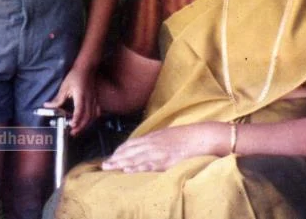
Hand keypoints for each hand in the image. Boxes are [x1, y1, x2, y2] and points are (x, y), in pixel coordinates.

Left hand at [43, 65, 97, 134]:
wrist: (86, 68)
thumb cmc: (75, 76)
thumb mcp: (64, 86)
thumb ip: (58, 98)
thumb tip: (47, 106)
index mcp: (81, 96)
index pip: (80, 110)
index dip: (76, 119)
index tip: (72, 125)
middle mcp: (89, 100)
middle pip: (87, 117)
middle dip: (80, 126)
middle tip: (72, 132)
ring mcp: (94, 101)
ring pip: (92, 116)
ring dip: (86, 125)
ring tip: (78, 129)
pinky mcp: (95, 100)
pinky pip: (96, 112)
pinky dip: (92, 119)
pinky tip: (87, 122)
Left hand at [102, 122, 226, 172]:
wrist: (201, 136)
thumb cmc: (186, 136)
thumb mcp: (167, 135)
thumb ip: (155, 140)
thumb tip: (145, 145)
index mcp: (153, 137)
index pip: (131, 143)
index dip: (120, 151)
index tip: (111, 157)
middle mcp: (153, 143)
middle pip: (130, 151)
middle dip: (116, 158)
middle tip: (103, 165)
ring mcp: (159, 152)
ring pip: (136, 158)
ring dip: (121, 163)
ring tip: (109, 168)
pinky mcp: (166, 160)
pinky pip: (149, 165)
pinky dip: (137, 167)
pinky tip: (128, 170)